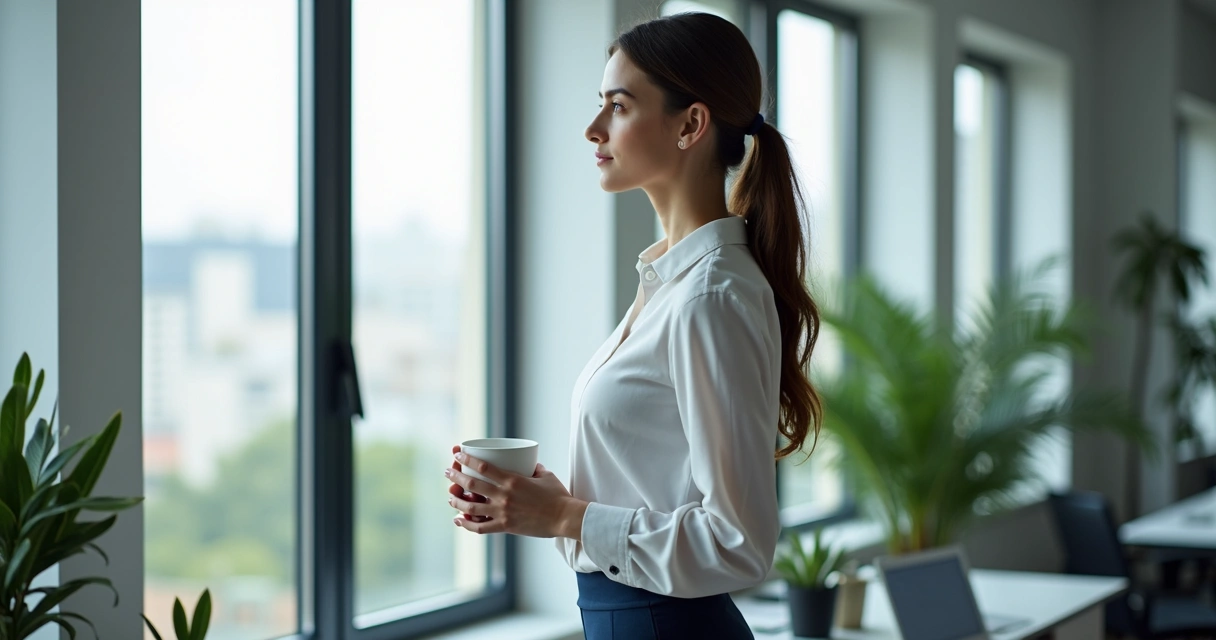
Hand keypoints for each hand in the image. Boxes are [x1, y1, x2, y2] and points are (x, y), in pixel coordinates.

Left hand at [445, 446, 586, 538]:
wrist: (564, 518)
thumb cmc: (557, 496)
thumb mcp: (545, 475)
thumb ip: (533, 469)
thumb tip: (528, 464)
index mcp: (512, 479)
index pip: (483, 466)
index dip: (467, 460)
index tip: (457, 455)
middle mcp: (503, 495)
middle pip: (471, 485)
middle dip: (455, 477)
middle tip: (448, 472)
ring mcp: (502, 512)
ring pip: (470, 507)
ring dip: (456, 501)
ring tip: (450, 497)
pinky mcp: (505, 526)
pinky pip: (480, 528)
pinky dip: (466, 525)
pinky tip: (458, 520)